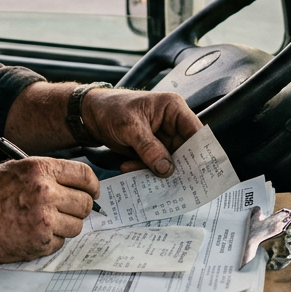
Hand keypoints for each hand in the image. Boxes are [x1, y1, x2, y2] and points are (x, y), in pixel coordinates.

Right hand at [0, 157, 98, 262]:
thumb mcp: (15, 170)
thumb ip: (45, 174)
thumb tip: (75, 184)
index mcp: (39, 169)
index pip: (85, 176)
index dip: (92, 186)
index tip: (91, 192)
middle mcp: (45, 192)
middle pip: (85, 203)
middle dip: (79, 208)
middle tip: (66, 211)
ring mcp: (43, 219)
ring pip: (76, 225)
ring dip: (65, 226)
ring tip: (43, 222)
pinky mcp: (39, 242)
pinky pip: (60, 242)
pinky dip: (50, 240)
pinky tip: (31, 233)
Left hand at [80, 89, 202, 176]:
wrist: (90, 114)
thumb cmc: (110, 108)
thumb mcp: (130, 127)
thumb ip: (149, 148)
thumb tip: (167, 169)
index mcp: (173, 109)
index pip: (195, 132)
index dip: (200, 152)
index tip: (199, 172)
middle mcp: (172, 124)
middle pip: (185, 150)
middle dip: (176, 166)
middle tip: (171, 182)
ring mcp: (162, 138)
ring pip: (169, 161)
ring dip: (155, 169)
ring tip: (135, 170)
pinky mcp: (151, 149)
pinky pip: (155, 164)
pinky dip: (144, 169)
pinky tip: (128, 167)